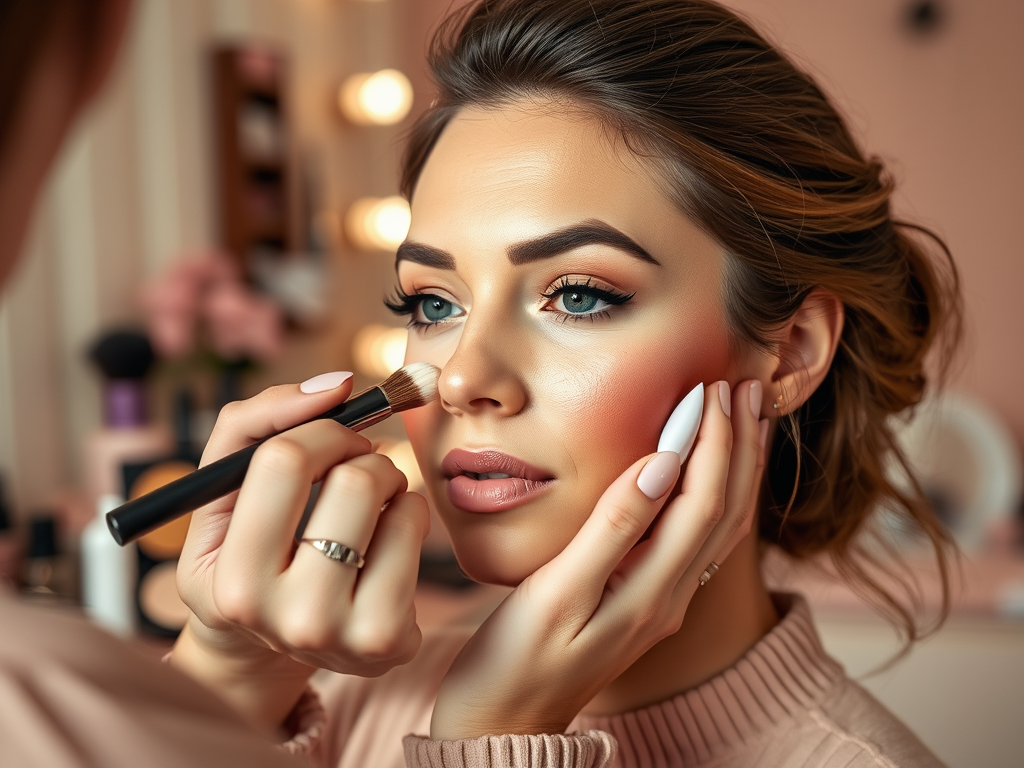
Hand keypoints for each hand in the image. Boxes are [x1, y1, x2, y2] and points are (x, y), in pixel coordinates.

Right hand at [172, 374, 428, 727]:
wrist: (271, 646)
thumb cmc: (248, 550)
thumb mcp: (219, 494)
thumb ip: (251, 424)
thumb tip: (336, 386)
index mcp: (233, 582)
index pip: (284, 459)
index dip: (318, 429)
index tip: (327, 436)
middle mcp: (288, 618)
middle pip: (354, 480)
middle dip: (359, 451)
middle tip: (352, 465)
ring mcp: (345, 635)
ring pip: (395, 499)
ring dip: (387, 477)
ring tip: (366, 500)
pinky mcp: (392, 640)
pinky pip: (418, 526)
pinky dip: (410, 509)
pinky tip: (386, 534)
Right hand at [429, 380, 765, 739]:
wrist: (504, 723)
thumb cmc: (515, 661)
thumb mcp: (557, 593)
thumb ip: (612, 530)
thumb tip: (660, 466)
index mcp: (652, 592)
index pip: (701, 500)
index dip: (712, 440)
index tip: (709, 387)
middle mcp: (670, 598)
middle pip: (725, 509)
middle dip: (738, 443)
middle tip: (740, 385)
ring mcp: (662, 603)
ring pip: (719, 524)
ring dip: (735, 467)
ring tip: (744, 418)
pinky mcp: (646, 602)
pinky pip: (698, 538)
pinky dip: (713, 493)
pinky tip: (703, 472)